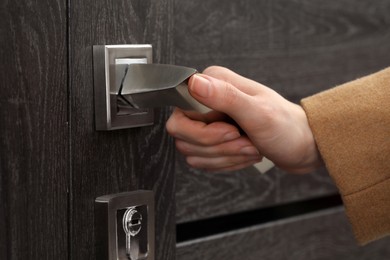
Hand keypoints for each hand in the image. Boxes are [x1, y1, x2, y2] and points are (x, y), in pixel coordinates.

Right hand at [166, 66, 322, 172]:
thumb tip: (194, 82)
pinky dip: (226, 163)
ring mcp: (208, 122)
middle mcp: (206, 101)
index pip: (180, 116)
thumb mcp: (258, 112)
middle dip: (218, 147)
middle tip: (244, 141)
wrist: (301, 145)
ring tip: (250, 146)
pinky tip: (245, 152)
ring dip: (225, 156)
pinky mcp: (212, 139)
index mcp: (213, 84)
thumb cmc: (286, 127)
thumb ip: (225, 96)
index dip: (203, 132)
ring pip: (193, 153)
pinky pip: (203, 161)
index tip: (231, 132)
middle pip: (184, 137)